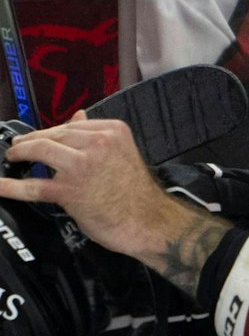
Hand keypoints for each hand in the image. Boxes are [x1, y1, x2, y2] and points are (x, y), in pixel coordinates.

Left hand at [0, 118, 229, 295]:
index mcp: (113, 131)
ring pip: (40, 151)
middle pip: (53, 135)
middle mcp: (98, 143)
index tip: (37, 138)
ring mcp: (82, 165)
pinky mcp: (69, 190)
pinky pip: (33, 185)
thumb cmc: (136, 190)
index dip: (49, 131)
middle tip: (17, 148)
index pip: (71, 124)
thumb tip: (78, 115)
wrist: (148, 220)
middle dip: (31, 141)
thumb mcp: (121, 152)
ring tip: (12, 158)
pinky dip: (11, 186)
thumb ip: (97, 136)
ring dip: (20, 154)